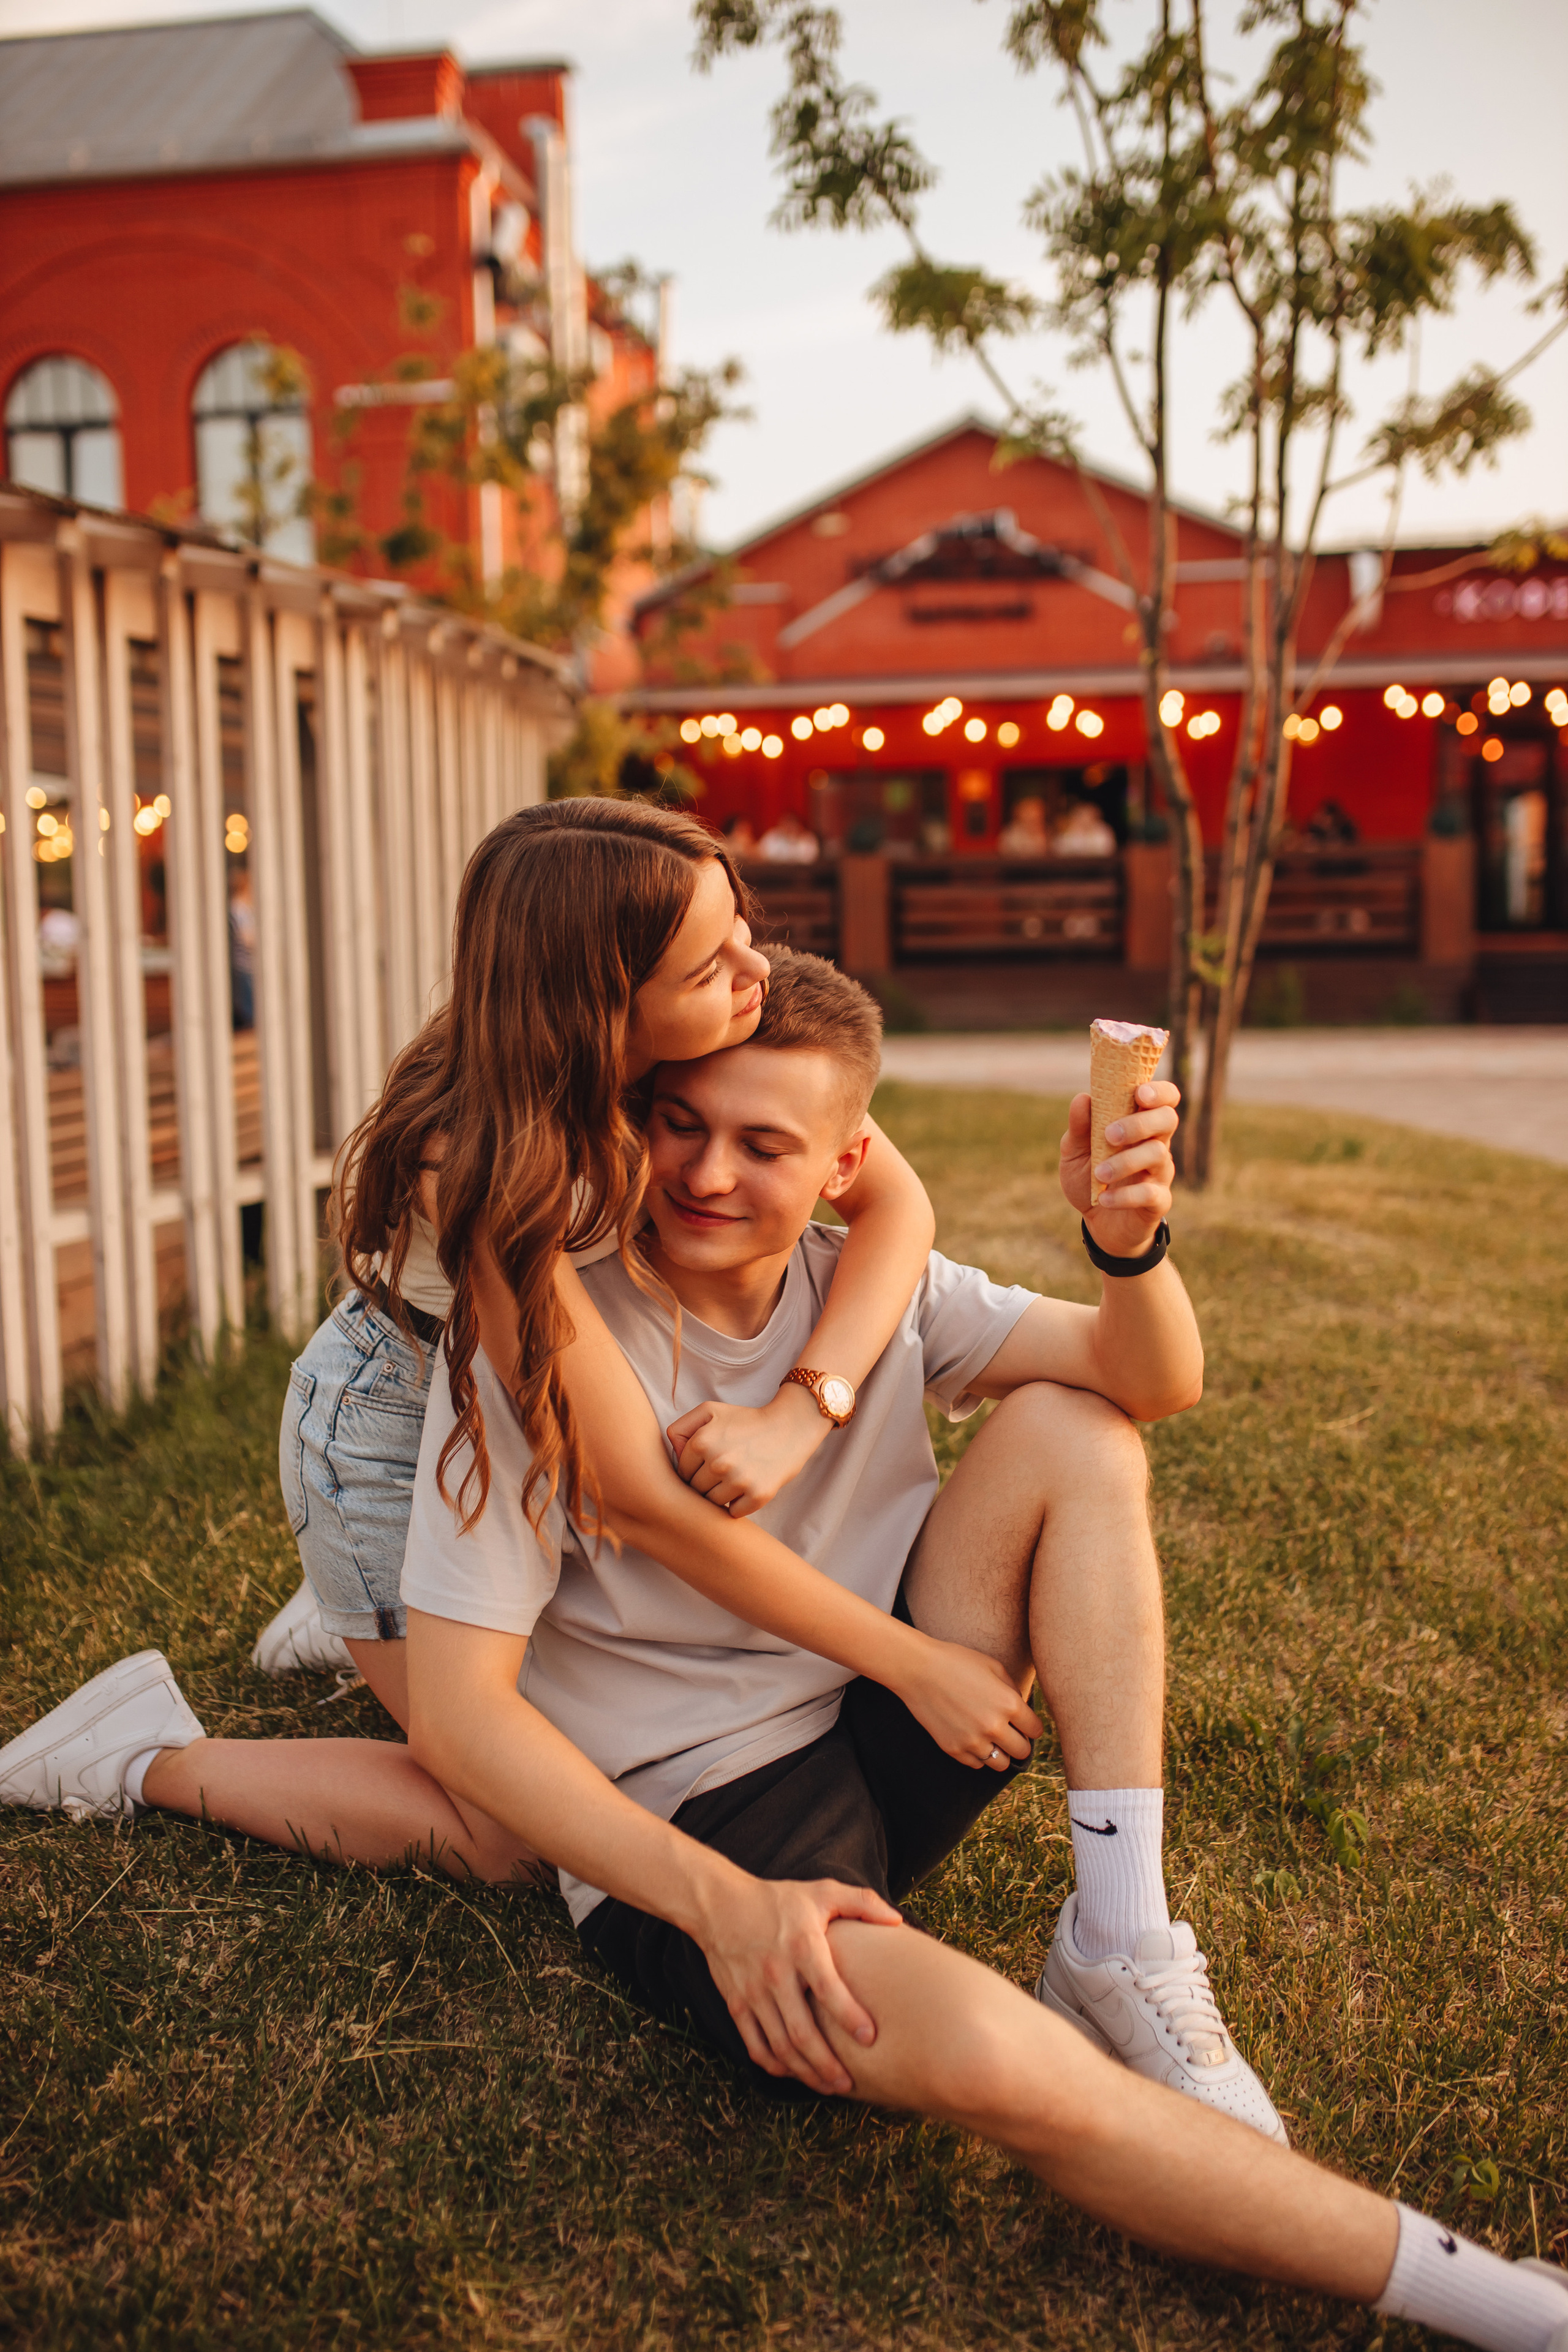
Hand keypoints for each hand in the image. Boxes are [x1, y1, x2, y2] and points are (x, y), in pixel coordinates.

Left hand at [666, 1382, 828, 1517]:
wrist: (789, 1427)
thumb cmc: (745, 1420)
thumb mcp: (709, 1411)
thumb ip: (681, 1428)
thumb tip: (673, 1455)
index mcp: (701, 1442)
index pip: (682, 1472)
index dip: (694, 1469)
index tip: (708, 1462)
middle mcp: (718, 1462)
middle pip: (695, 1490)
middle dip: (705, 1484)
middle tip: (723, 1470)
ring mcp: (739, 1481)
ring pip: (712, 1504)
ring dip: (720, 1495)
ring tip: (735, 1478)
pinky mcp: (758, 1496)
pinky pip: (733, 1513)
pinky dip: (738, 1506)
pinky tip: (746, 1488)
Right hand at [696, 1871, 904, 2092]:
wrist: (719, 1904)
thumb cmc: (778, 1899)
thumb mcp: (821, 1892)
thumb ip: (862, 1903)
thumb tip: (897, 1921)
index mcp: (802, 1946)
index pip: (828, 1989)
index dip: (849, 2016)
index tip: (870, 2037)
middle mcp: (776, 1973)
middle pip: (802, 2031)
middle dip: (827, 2064)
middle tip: (849, 2083)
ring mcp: (753, 1992)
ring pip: (780, 2045)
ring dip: (805, 2072)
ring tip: (828, 2086)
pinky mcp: (736, 2003)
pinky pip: (754, 2044)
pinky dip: (773, 2064)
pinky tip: (793, 2072)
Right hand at [895, 1635, 1041, 1769]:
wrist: (918, 1669)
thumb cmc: (957, 1661)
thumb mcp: (993, 1666)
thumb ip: (1013, 1690)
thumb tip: (1023, 1710)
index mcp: (1009, 1703)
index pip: (1035, 1730)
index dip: (1032, 1726)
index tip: (1025, 1723)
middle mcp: (994, 1726)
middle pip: (1022, 1751)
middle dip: (1020, 1742)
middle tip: (1010, 1733)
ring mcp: (973, 1741)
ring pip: (1000, 1764)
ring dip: (1000, 1752)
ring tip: (991, 1739)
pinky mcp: (953, 1749)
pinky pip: (976, 1764)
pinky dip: (978, 1754)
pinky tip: (972, 1738)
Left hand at [1059, 1080, 1179, 1260]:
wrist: (1096, 1223)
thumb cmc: (1089, 1178)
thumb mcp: (1075, 1152)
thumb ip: (1079, 1127)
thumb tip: (1083, 1098)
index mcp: (1139, 1124)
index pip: (1165, 1098)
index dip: (1159, 1091)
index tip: (1140, 1093)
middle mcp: (1156, 1144)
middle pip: (1168, 1119)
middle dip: (1139, 1123)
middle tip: (1110, 1135)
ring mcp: (1160, 1172)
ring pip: (1157, 1154)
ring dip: (1124, 1161)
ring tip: (1098, 1173)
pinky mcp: (1159, 1201)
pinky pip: (1150, 1193)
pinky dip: (1124, 1195)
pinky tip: (1103, 1198)